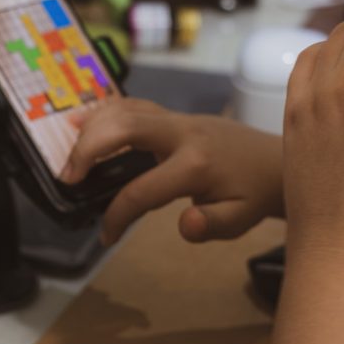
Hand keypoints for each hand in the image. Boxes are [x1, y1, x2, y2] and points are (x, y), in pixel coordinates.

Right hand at [61, 98, 283, 244]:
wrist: (275, 160)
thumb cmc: (254, 193)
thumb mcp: (240, 219)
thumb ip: (211, 226)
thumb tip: (185, 224)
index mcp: (196, 164)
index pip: (142, 191)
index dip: (117, 216)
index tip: (107, 236)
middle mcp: (183, 133)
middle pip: (124, 128)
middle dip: (88, 150)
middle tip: (68, 179)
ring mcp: (178, 119)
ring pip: (125, 110)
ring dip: (91, 130)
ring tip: (71, 160)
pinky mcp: (174, 116)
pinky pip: (134, 107)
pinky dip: (105, 113)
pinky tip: (81, 125)